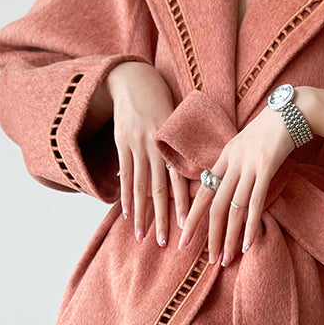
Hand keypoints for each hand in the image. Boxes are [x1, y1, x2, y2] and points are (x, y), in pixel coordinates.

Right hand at [104, 61, 190, 245]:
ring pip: (140, 187)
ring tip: (141, 235)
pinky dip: (125, 196)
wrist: (135, 82)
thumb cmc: (163, 106)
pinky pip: (124, 175)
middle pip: (159, 191)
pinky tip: (126, 213)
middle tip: (164, 242)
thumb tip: (201, 177)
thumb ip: (184, 151)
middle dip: (162, 219)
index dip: (183, 206)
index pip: (180, 182)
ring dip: (141, 214)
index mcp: (174, 146)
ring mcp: (137, 148)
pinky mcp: (121, 145)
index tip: (187, 228)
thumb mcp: (177, 126)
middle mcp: (156, 149)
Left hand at [177, 97, 302, 263]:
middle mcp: (232, 163)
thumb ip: (234, 166)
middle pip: (215, 205)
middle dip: (210, 235)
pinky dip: (249, 225)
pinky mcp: (266, 168)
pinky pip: (255, 202)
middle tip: (208, 260)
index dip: (193, 217)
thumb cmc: (270, 131)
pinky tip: (247, 244)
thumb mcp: (245, 146)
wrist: (291, 111)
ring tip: (226, 258)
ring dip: (229, 237)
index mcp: (224, 157)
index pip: (203, 192)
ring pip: (233, 208)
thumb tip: (225, 188)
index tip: (185, 238)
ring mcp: (248, 166)